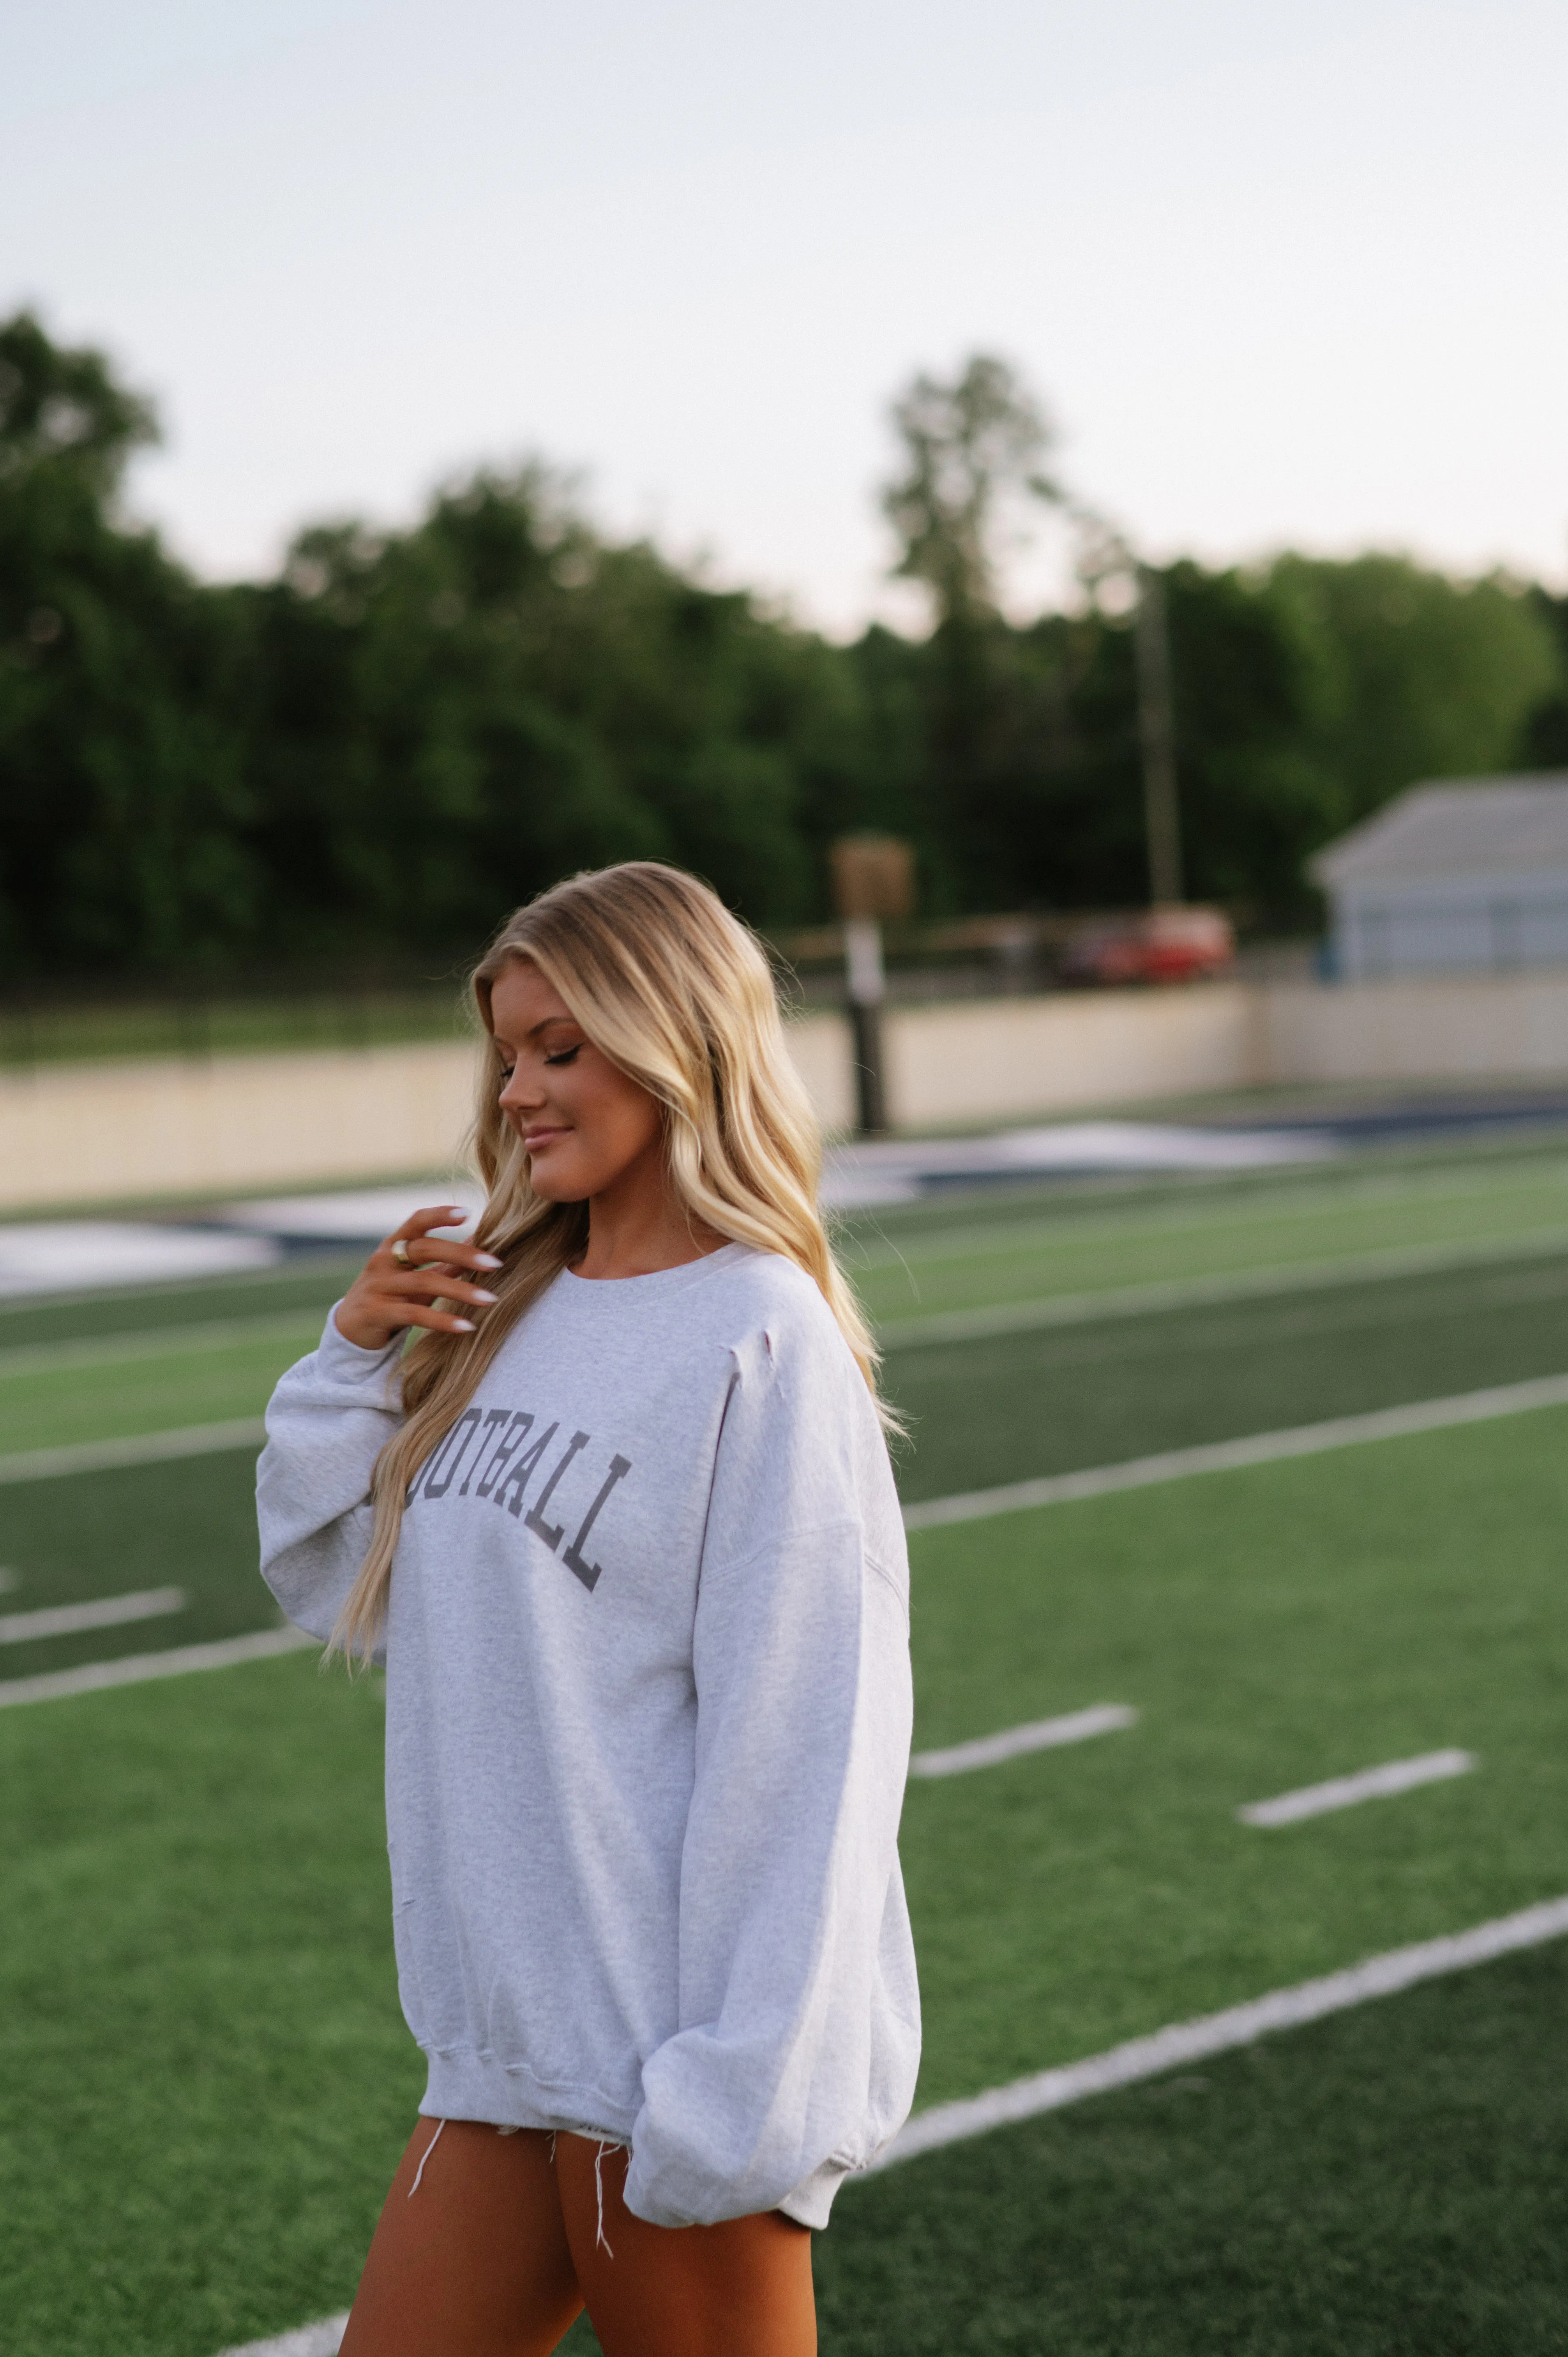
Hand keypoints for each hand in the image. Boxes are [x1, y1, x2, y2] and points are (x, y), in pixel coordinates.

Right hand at [333, 1205, 502, 1351]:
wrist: (350, 1330)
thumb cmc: (392, 1297)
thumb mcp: (417, 1276)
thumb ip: (446, 1261)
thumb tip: (480, 1241)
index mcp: (393, 1246)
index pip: (416, 1221)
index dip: (440, 1215)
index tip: (468, 1213)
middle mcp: (383, 1261)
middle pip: (424, 1248)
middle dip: (462, 1254)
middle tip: (496, 1263)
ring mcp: (378, 1286)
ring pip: (423, 1282)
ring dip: (460, 1291)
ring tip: (490, 1299)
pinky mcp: (376, 1313)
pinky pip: (414, 1315)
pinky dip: (442, 1321)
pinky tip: (466, 1327)